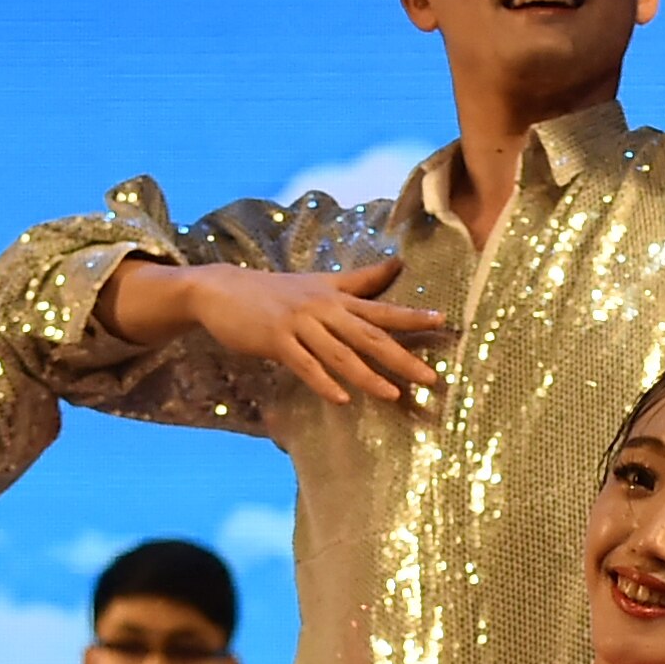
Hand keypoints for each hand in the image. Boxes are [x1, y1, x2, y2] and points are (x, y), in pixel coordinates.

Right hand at [147, 256, 448, 404]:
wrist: (221, 290)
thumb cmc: (275, 290)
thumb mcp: (320, 282)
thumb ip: (360, 279)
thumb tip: (397, 264)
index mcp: (337, 298)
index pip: (381, 308)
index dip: (412, 315)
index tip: (443, 321)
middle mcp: (324, 309)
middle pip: (370, 335)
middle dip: (402, 357)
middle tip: (432, 377)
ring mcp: (299, 324)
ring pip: (340, 354)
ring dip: (367, 376)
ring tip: (393, 395)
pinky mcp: (276, 341)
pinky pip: (304, 365)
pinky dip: (323, 382)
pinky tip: (341, 400)